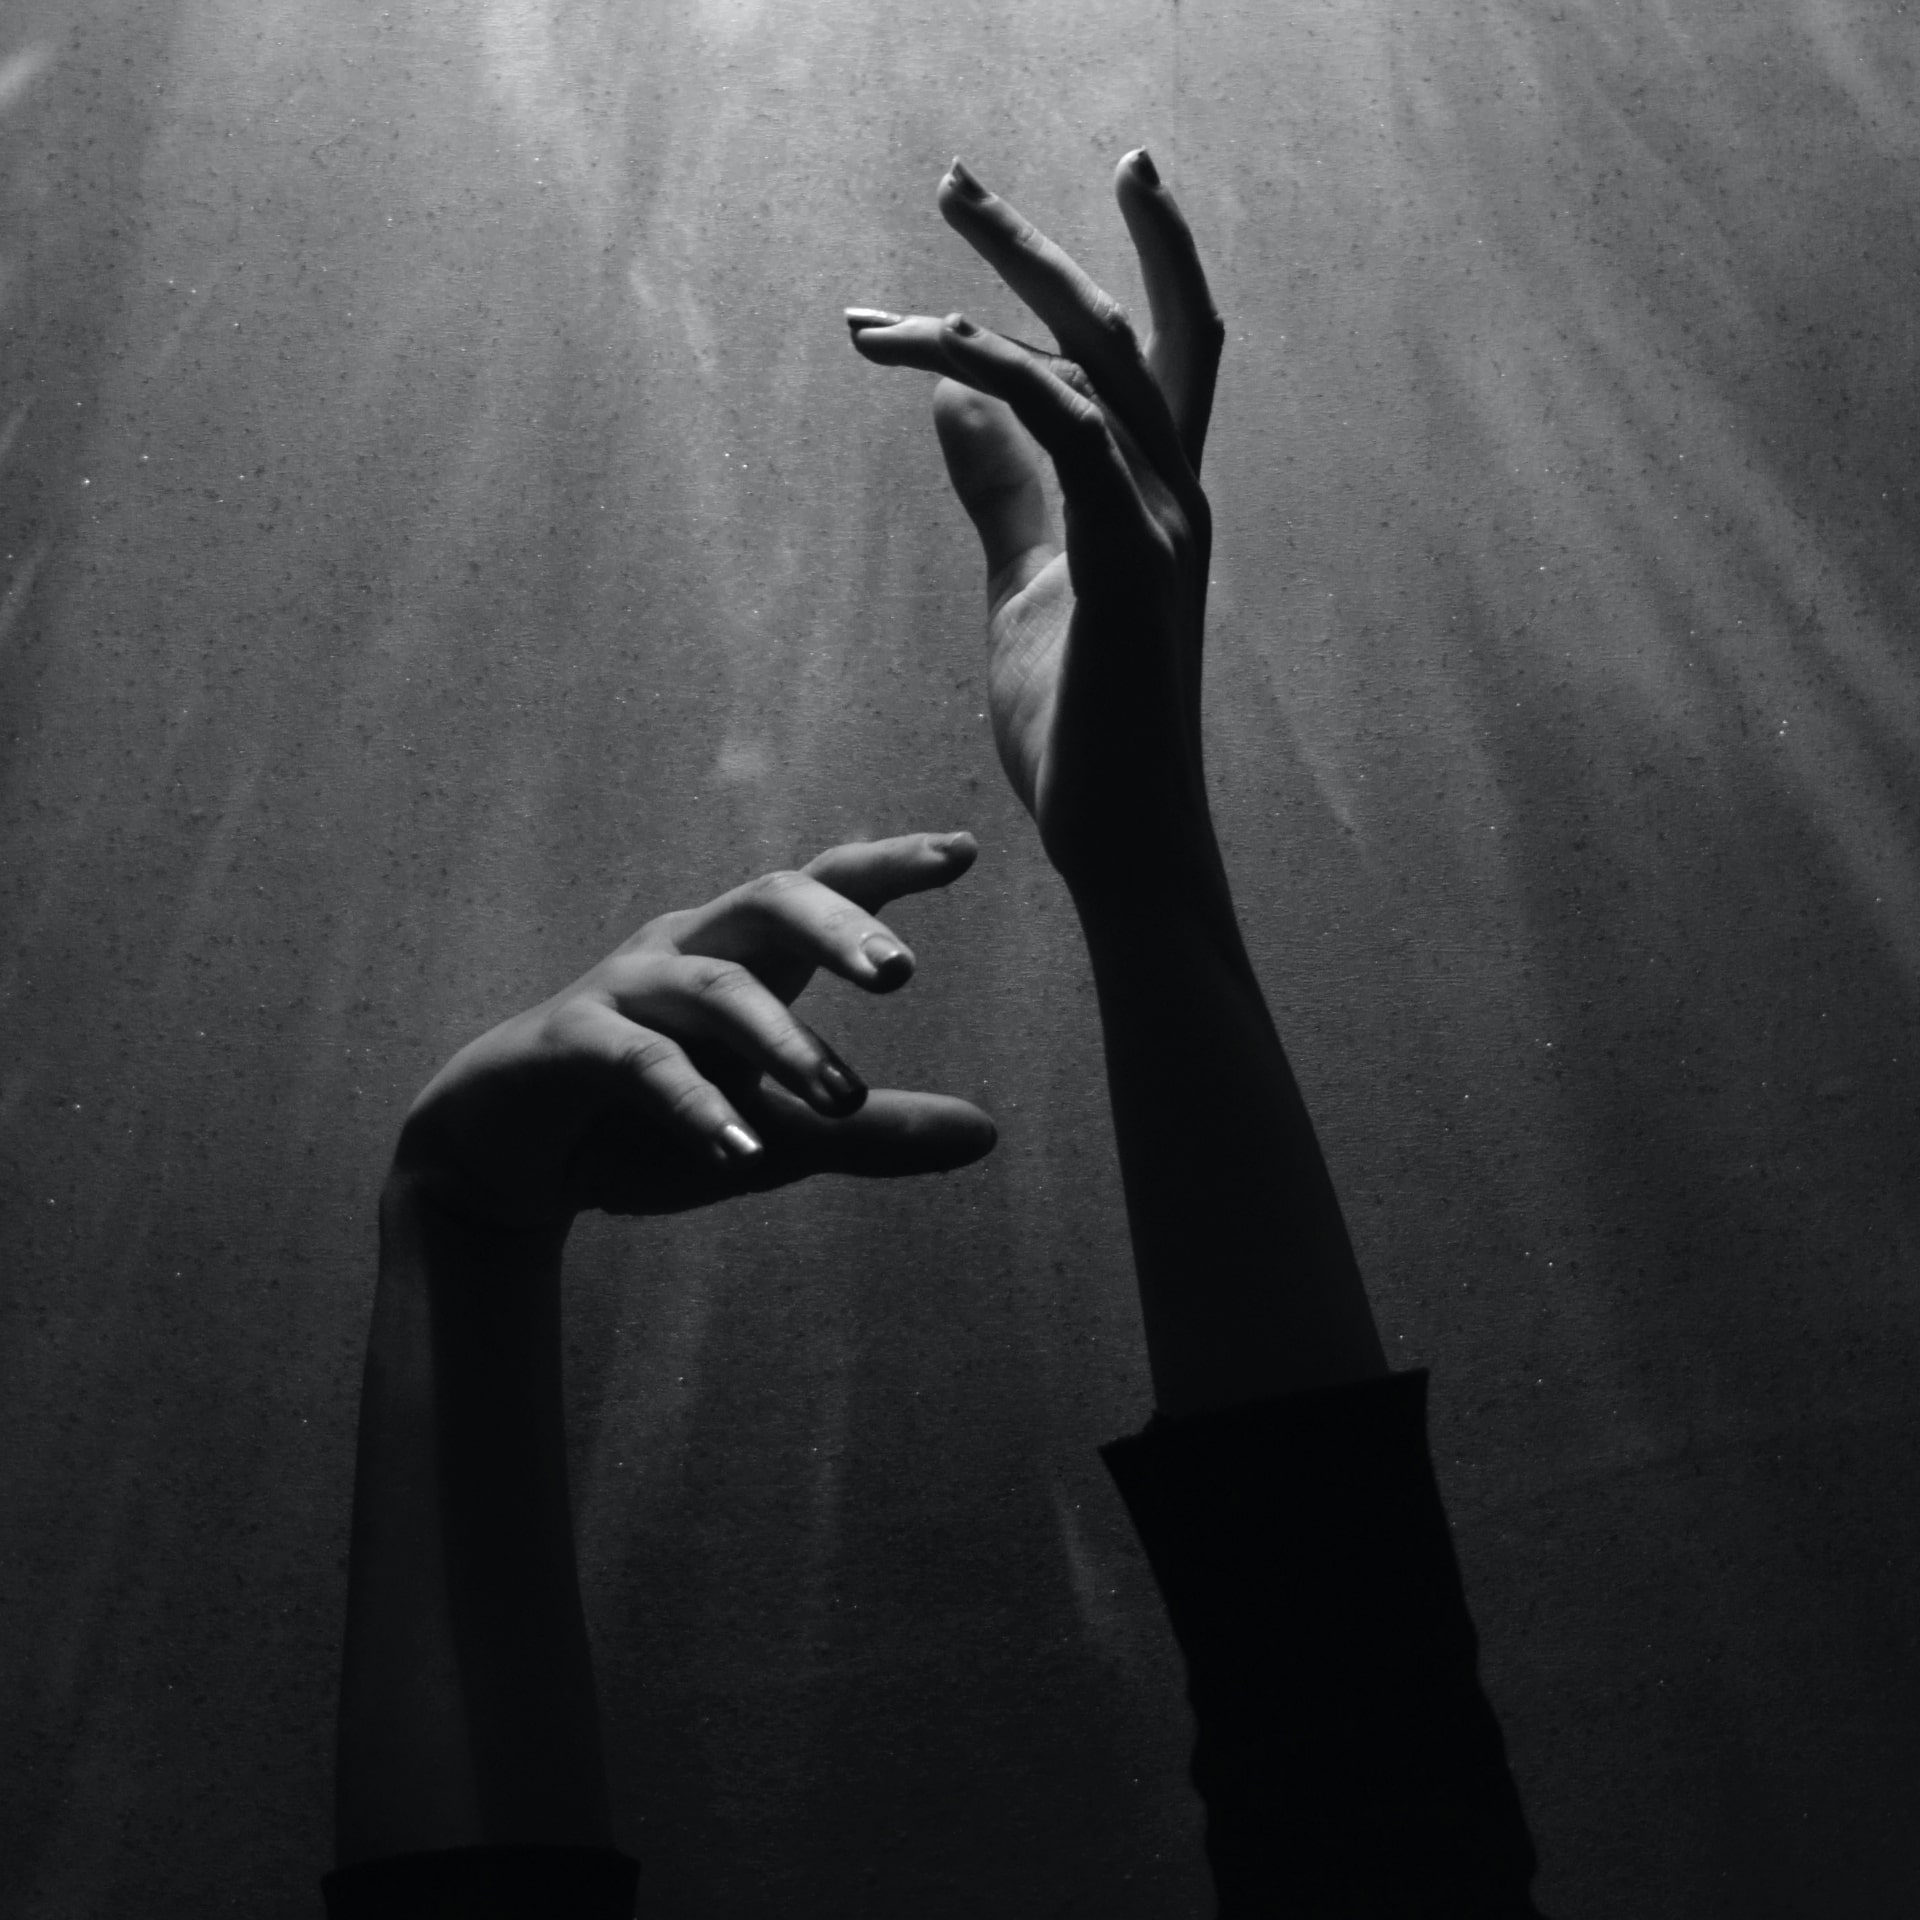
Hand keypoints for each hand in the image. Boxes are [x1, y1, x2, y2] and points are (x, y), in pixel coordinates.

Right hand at [392, 833, 995, 1231]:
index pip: (822, 889)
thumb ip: (872, 1133)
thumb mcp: (778, 1138)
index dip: (888, 865)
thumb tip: (987, 1133)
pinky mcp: (569, 1042)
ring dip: (782, 1043)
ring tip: (841, 1099)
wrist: (507, 1162)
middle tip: (901, 971)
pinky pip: (640, 1060)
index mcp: (744, 957)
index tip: (965, 850)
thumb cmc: (649, 1129)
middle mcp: (687, 950)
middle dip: (838, 925)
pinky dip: (695, 1106)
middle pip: (769, 900)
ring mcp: (624, 990)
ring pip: (714, 988)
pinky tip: (740, 1152)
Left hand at [847, 151, 1225, 899]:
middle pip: (1131, 325)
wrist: (1118, 839)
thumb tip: (949, 401)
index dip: (1098, 274)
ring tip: (925, 236)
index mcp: (1157, 499)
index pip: (1147, 354)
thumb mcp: (1024, 589)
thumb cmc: (1080, 729)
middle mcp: (1175, 495)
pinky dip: (1003, 371)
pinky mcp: (1131, 565)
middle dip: (1047, 242)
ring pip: (1100, 358)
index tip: (979, 247)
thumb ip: (1000, 493)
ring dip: (1011, 282)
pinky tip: (928, 348)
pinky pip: (1068, 430)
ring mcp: (1164, 526)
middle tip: (954, 178)